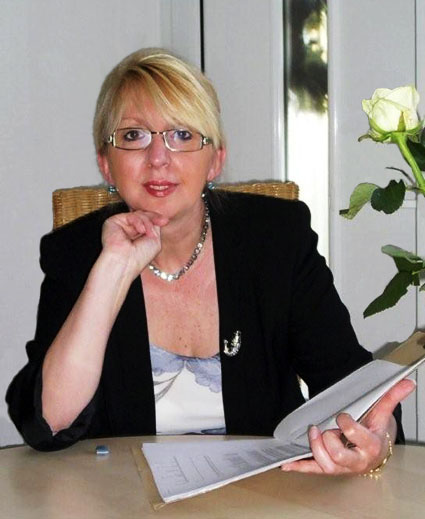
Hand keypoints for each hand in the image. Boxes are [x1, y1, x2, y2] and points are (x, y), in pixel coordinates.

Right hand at [101, 210, 168, 277]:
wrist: (125, 263)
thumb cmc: (140, 257)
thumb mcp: (155, 240)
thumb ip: (155, 226)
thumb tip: (161, 217)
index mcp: (137, 235)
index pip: (147, 221)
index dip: (156, 219)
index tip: (165, 221)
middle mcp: (129, 230)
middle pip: (143, 215)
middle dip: (154, 218)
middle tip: (162, 221)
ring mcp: (121, 226)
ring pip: (138, 215)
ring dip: (147, 222)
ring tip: (148, 234)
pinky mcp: (113, 222)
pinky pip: (131, 216)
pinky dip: (139, 222)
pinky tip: (141, 231)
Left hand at [281, 378, 415, 474]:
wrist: (375, 450)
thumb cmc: (376, 430)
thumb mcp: (383, 412)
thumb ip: (392, 396)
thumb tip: (408, 382)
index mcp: (371, 446)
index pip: (359, 438)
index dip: (348, 426)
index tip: (342, 415)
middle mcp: (356, 460)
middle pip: (340, 456)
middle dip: (330, 440)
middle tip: (326, 427)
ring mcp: (341, 466)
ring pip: (326, 464)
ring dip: (315, 447)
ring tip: (314, 431)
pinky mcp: (329, 468)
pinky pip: (312, 470)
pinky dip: (299, 467)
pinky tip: (285, 464)